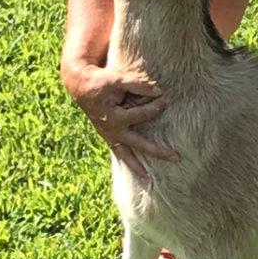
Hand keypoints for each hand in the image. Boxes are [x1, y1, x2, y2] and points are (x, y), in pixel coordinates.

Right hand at [64, 63, 179, 180]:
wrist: (80, 86)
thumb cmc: (100, 82)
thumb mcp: (118, 79)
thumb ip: (139, 85)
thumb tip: (159, 93)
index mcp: (115, 118)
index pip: (144, 115)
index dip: (156, 106)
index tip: (164, 98)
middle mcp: (112, 131)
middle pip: (139, 145)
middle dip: (158, 151)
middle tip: (177, 158)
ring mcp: (109, 135)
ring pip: (125, 155)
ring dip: (138, 167)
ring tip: (149, 179)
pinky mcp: (108, 135)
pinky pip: (119, 151)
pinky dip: (127, 160)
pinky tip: (136, 170)